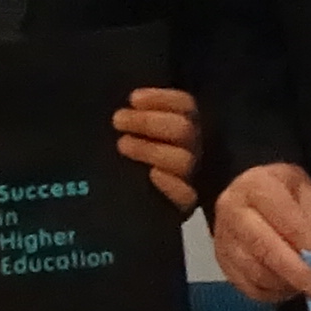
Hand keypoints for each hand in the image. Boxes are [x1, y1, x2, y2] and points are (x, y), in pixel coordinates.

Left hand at [113, 84, 202, 208]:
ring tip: (122, 145)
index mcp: (185, 125)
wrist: (127, 212)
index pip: (184, 105)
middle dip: (148, 121)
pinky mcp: (184, 205)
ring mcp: (191, 178)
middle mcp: (193, 149)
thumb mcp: (130, 132)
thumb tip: (123, 102)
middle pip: (183, 129)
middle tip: (117, 120)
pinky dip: (169, 183)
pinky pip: (186, 194)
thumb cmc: (125, 160)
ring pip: (183, 159)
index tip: (132, 99)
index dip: (160, 98)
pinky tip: (151, 174)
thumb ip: (133, 116)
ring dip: (149, 149)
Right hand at [208, 159, 310, 302]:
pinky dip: (270, 293)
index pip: (284, 218)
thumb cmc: (284, 193)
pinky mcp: (222, 262)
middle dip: (295, 271)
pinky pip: (246, 286)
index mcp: (256, 185)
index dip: (307, 243)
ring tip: (305, 285)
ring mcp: (223, 238)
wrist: (249, 195)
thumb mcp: (307, 192)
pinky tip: (287, 288)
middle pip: (264, 247)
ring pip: (254, 271)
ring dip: (284, 283)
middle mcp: (233, 210)